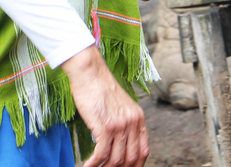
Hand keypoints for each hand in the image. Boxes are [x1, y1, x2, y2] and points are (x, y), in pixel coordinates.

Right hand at [62, 46, 148, 166]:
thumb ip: (125, 123)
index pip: (144, 151)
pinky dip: (93, 164)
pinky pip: (101, 154)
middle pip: (131, 159)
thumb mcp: (121, 106)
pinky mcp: (105, 126)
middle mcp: (132, 123)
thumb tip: (120, 144)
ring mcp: (120, 125)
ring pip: (116, 159)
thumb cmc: (101, 89)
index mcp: (139, 118)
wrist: (90, 74)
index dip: (136, 165)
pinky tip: (86, 166)